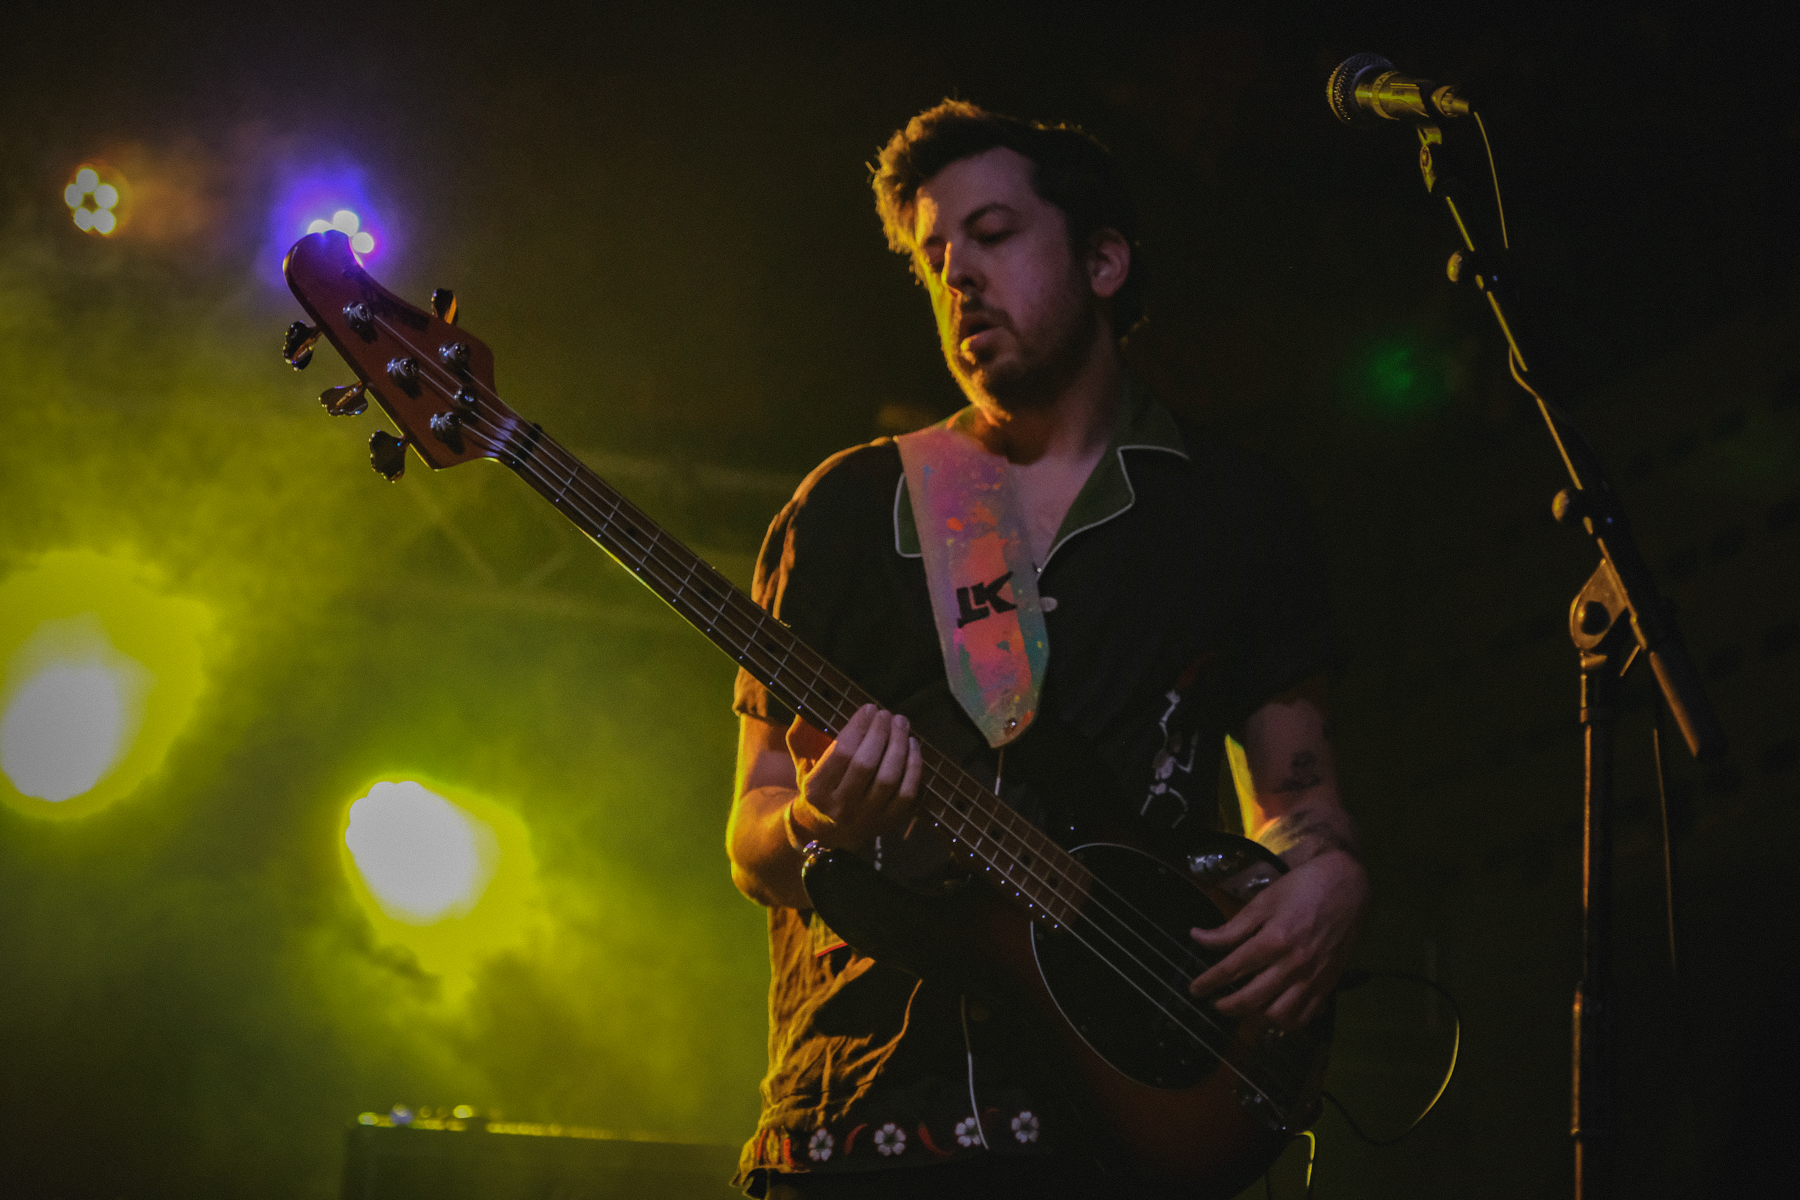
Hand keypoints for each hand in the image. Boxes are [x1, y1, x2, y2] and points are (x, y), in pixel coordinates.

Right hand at [786, 705, 922, 853]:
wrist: (828, 832)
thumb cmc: (819, 789)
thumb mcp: (802, 765)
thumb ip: (801, 738)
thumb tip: (803, 712)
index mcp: (817, 790)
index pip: (841, 752)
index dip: (858, 727)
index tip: (869, 708)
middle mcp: (841, 807)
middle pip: (866, 764)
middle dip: (880, 733)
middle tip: (887, 714)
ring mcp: (866, 817)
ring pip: (888, 778)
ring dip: (899, 746)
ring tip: (901, 724)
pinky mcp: (888, 822)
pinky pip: (907, 793)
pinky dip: (913, 767)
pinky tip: (913, 746)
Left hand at [1186, 850, 1368, 1029]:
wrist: (1348, 884)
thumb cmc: (1301, 888)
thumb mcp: (1262, 902)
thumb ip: (1231, 927)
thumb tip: (1196, 937)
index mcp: (1273, 940)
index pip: (1231, 969)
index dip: (1208, 982)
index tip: (1194, 990)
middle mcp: (1293, 964)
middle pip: (1251, 998)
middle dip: (1226, 1006)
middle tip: (1215, 1003)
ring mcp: (1313, 977)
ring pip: (1280, 1015)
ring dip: (1257, 1015)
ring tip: (1246, 1006)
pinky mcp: (1329, 983)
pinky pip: (1306, 1015)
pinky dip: (1288, 1020)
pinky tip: (1275, 1010)